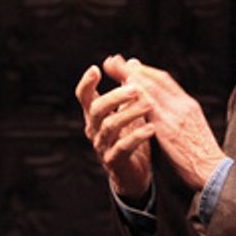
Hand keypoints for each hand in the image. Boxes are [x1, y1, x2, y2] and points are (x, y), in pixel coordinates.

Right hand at [75, 63, 154, 199]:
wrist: (133, 174)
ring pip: (110, 126)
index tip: (96, 69)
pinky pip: (123, 147)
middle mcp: (94, 129)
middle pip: (96, 109)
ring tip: (149, 105)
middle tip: (136, 88)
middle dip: (115, 96)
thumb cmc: (129, 138)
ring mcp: (102, 146)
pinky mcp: (114, 161)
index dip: (87, 83)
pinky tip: (151, 128)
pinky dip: (137, 136)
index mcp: (95, 116)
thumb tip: (131, 61)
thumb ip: (128, 89)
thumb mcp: (128, 111)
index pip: (84, 97)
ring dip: (130, 113)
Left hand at [102, 55, 222, 190]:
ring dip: (131, 77)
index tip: (130, 63)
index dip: (145, 70)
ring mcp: (177, 116)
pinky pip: (151, 108)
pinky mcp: (169, 130)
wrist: (214, 171)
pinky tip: (124, 92)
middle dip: (134, 68)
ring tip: (114, 69)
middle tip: (114, 60)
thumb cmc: (202, 155)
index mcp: (189, 105)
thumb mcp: (191, 129)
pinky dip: (137, 97)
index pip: (165, 81)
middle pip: (156, 79)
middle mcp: (184, 106)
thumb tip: (163, 108)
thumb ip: (178, 115)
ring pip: (152, 89)